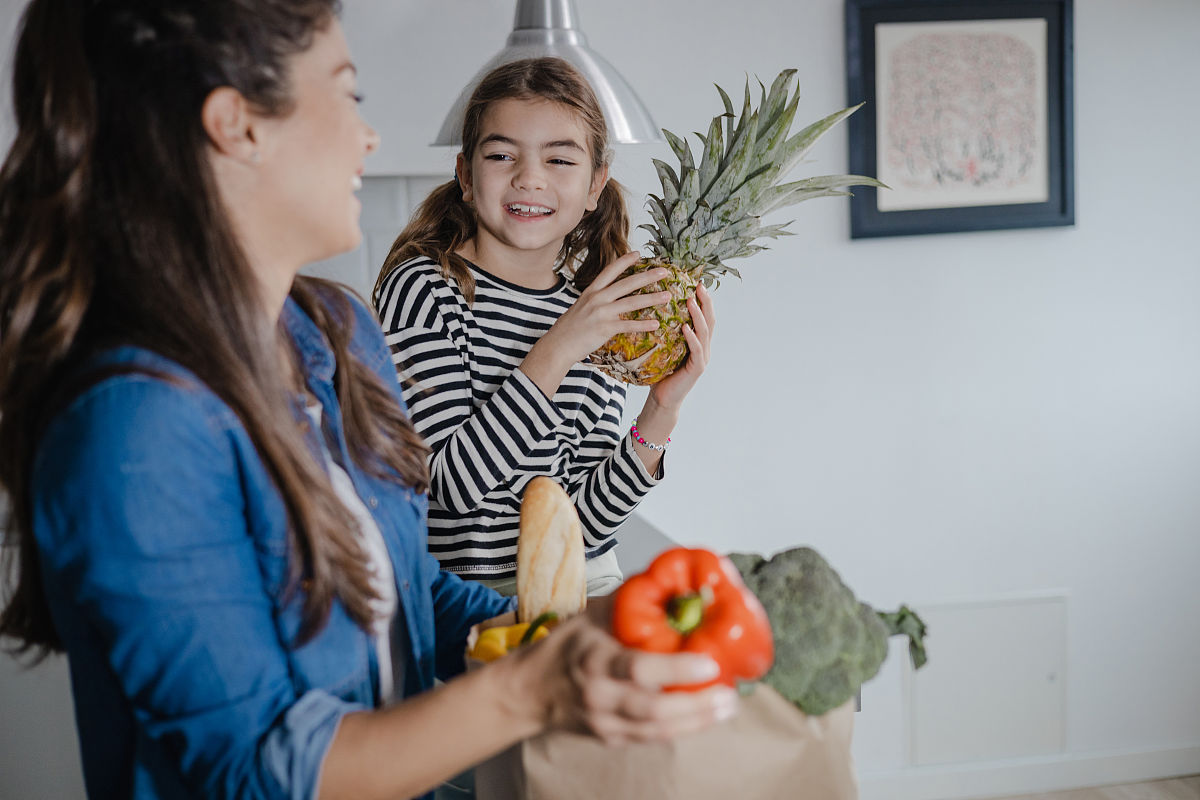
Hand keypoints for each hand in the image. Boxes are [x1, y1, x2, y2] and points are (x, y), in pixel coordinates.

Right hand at [512, 596, 738, 744]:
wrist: (532, 690)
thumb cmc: (567, 645)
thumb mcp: (592, 615)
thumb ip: (631, 602)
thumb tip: (675, 583)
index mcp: (594, 660)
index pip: (638, 669)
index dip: (676, 669)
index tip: (710, 664)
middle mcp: (599, 696)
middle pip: (653, 709)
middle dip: (697, 705)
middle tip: (730, 694)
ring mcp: (605, 722)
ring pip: (657, 730)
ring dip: (697, 721)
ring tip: (727, 706)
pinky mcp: (611, 738)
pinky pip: (652, 738)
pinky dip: (682, 729)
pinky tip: (705, 717)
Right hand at [521, 253, 670, 395]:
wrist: (557, 345)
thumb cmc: (569, 329)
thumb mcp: (580, 307)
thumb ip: (594, 300)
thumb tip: (608, 297)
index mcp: (591, 291)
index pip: (610, 271)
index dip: (625, 261)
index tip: (639, 253)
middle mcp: (597, 298)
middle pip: (626, 284)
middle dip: (647, 276)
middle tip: (664, 271)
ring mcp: (601, 313)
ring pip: (631, 303)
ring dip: (651, 299)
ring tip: (667, 296)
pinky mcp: (604, 329)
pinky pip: (628, 325)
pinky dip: (643, 324)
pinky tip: (656, 324)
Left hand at [647, 283, 715, 411]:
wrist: (662, 399)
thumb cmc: (660, 372)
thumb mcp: (663, 347)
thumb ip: (664, 330)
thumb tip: (649, 306)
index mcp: (697, 341)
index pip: (704, 316)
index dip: (703, 299)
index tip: (697, 282)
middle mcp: (704, 347)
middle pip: (710, 320)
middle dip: (706, 302)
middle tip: (699, 286)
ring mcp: (702, 358)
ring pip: (705, 333)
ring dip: (698, 316)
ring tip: (691, 301)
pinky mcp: (697, 369)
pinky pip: (696, 350)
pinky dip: (692, 338)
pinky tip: (685, 327)